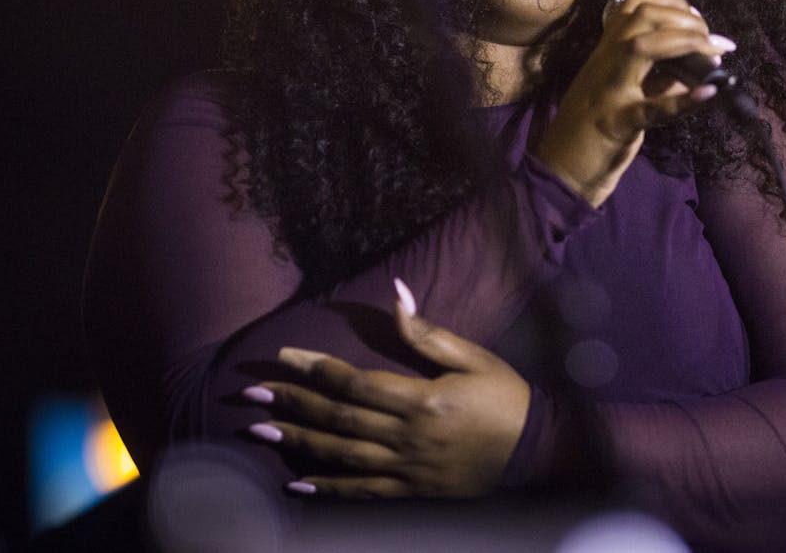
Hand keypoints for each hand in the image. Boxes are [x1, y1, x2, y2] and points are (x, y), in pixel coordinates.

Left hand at [242, 281, 529, 497]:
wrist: (535, 450)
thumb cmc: (504, 397)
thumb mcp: (474, 357)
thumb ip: (428, 333)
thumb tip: (396, 294)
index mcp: (422, 399)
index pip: (355, 382)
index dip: (315, 368)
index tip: (283, 355)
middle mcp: (408, 436)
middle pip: (338, 418)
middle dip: (291, 404)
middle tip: (250, 395)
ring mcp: (407, 468)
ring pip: (342, 455)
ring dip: (297, 443)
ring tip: (259, 432)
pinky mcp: (412, 490)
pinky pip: (363, 492)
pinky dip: (329, 489)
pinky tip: (297, 485)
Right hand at [534, 0, 735, 205]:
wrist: (560, 171)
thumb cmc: (593, 132)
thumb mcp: (625, 92)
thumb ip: (659, 75)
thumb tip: (698, 60)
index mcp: (607, 53)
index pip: (637, 6)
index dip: (674, 5)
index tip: (699, 23)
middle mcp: (605, 64)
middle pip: (643, 16)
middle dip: (685, 18)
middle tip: (713, 41)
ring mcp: (609, 92)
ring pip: (641, 47)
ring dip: (685, 43)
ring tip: (714, 57)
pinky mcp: (617, 124)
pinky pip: (652, 108)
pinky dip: (684, 100)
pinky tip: (710, 93)